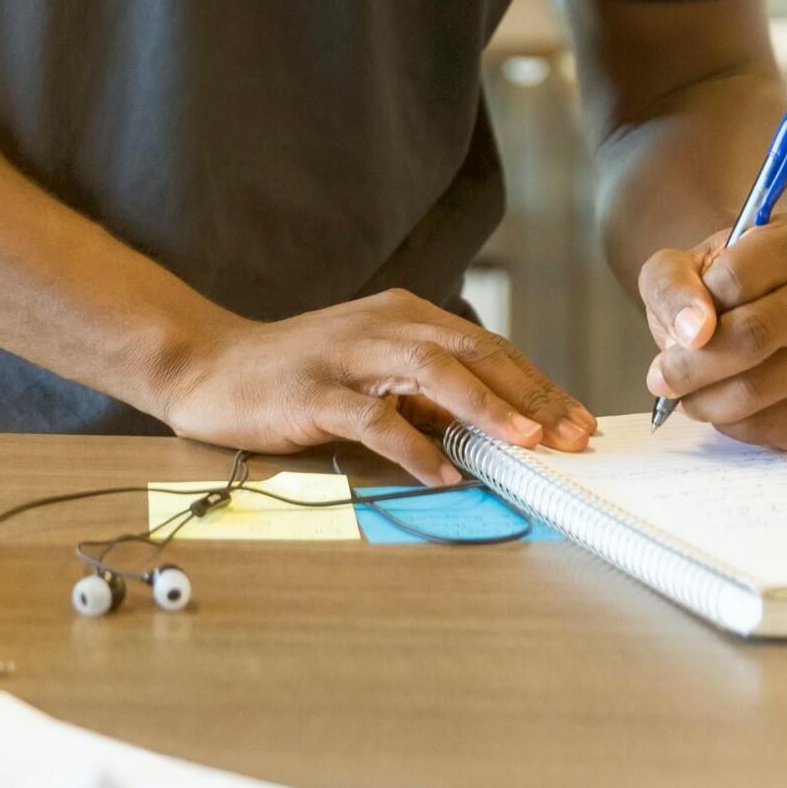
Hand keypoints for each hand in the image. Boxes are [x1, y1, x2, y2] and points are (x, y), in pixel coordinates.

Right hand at [156, 290, 596, 488]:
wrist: (210, 365)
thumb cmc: (297, 374)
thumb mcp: (371, 371)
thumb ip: (425, 391)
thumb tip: (494, 427)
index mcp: (403, 315)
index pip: (487, 347)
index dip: (536, 385)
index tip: (576, 422)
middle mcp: (382, 325)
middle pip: (473, 352)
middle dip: (529, 396)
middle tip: (570, 437)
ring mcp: (347, 355)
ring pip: (431, 372)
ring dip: (483, 407)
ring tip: (524, 442)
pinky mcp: (314, 390)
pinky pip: (373, 417)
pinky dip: (413, 446)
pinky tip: (442, 473)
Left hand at [639, 210, 786, 446]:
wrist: (755, 310)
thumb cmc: (717, 284)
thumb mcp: (679, 266)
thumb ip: (673, 286)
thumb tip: (694, 332)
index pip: (735, 278)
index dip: (694, 309)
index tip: (677, 325)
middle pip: (753, 337)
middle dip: (692, 367)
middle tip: (661, 379)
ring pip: (763, 387)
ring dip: (707, 400)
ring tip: (686, 394)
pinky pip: (781, 426)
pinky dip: (737, 425)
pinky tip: (722, 407)